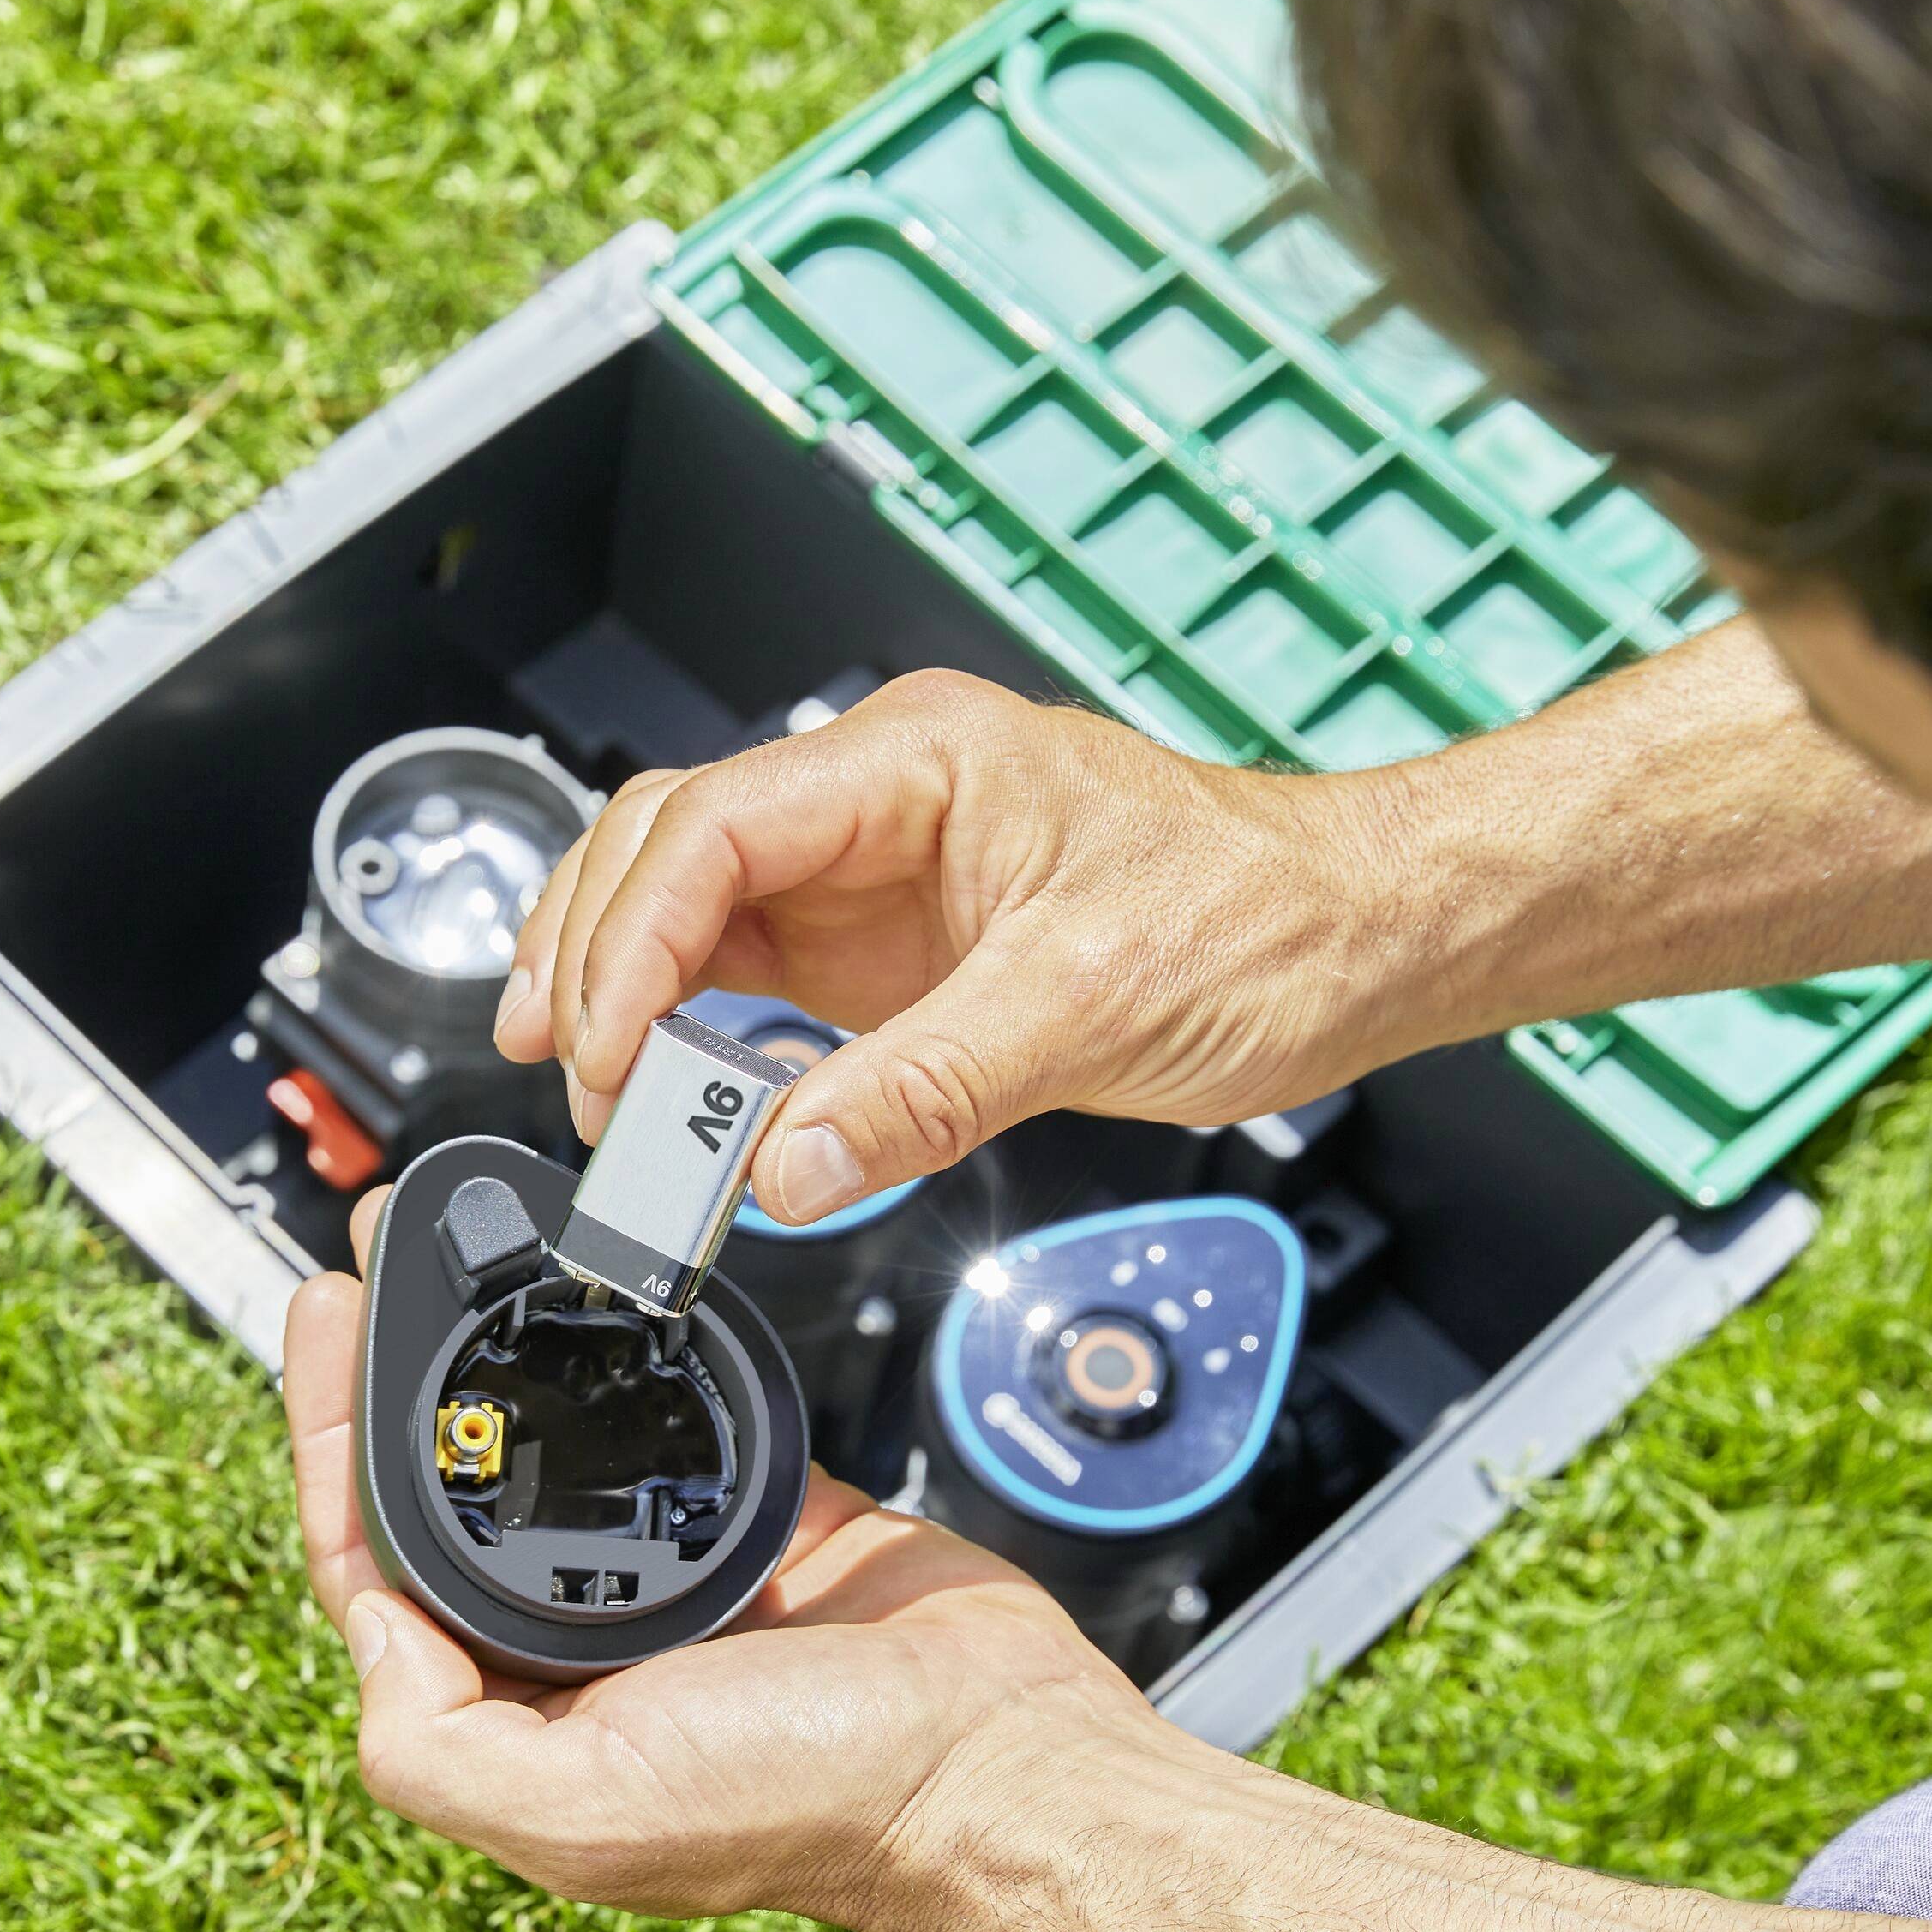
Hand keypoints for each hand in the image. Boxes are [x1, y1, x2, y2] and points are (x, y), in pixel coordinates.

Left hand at [279, 1193, 1154, 1923]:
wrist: (999, 1758)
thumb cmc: (816, 1804)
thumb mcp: (585, 1812)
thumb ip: (438, 1743)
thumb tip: (366, 1628)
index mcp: (517, 1712)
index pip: (376, 1560)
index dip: (332, 1439)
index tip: (327, 1317)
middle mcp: (573, 1643)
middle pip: (447, 1483)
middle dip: (396, 1367)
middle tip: (374, 1255)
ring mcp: (663, 1572)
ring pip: (545, 1437)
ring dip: (494, 1341)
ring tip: (458, 1242)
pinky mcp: (752, 1513)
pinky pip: (669, 1411)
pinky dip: (625, 1348)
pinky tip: (588, 1286)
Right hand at [494, 670, 1409, 1224]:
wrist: (1355, 938)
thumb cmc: (1261, 919)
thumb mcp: (1091, 1006)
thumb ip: (924, 1090)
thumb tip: (784, 1169)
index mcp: (917, 763)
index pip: (715, 825)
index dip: (634, 938)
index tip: (608, 1051)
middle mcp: (879, 802)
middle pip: (671, 846)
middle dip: (598, 955)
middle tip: (576, 1080)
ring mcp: (875, 875)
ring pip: (691, 904)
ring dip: (622, 986)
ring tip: (582, 1084)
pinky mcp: (889, 949)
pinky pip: (753, 974)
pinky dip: (692, 1030)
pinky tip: (660, 1085)